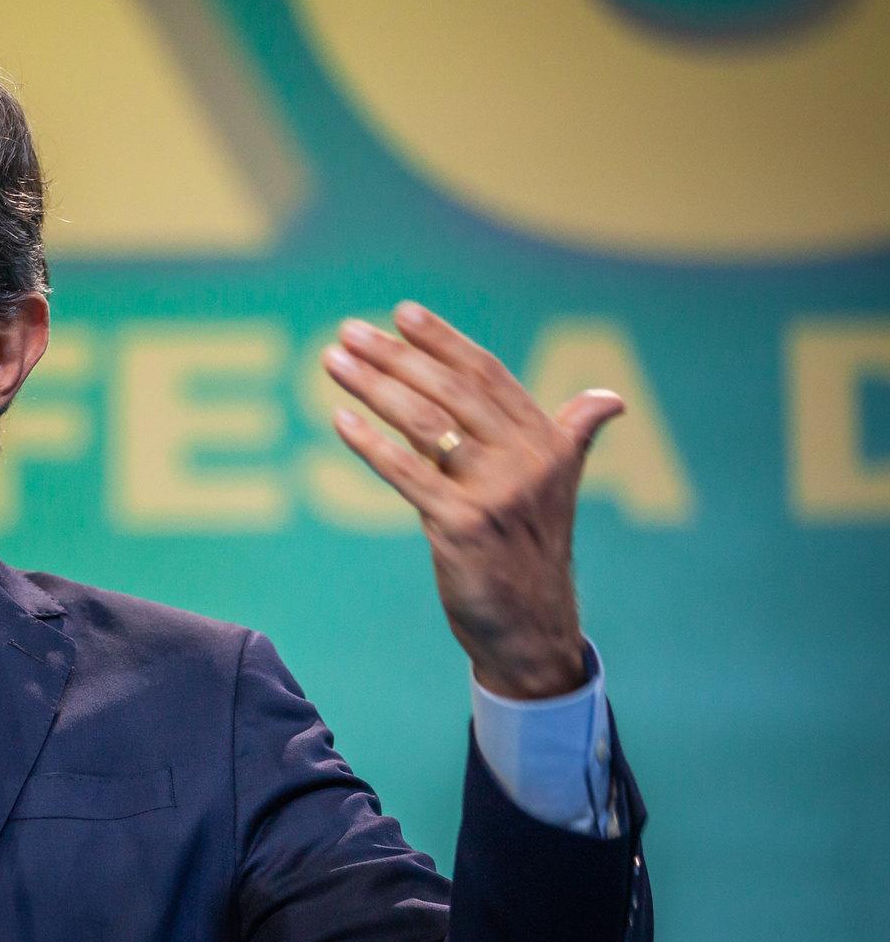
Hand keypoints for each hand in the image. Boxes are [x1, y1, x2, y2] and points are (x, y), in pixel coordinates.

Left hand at [322, 302, 621, 699]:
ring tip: (333, 361)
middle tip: (349, 331)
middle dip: (396, 356)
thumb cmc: (533, 552)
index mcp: (547, 443)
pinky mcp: (461, 526)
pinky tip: (339, 419)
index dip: (444, 341)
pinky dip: (370, 443)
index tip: (402, 312)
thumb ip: (571, 436)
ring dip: (374, 387)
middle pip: (450, 391)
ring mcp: (495, 493)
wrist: (532, 629)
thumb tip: (610, 400)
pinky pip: (407, 473)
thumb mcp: (559, 489)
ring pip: (425, 423)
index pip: (487, 375)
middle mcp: (526, 461)